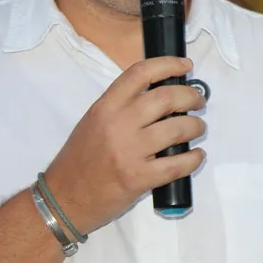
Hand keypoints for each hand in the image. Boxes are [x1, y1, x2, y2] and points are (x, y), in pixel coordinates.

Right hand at [43, 56, 205, 235]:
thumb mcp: (94, 121)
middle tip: (198, 101)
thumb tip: (161, 95)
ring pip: (178, 129)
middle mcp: (118, 124)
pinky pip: (177, 164)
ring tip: (197, 128)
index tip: (185, 66)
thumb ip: (122, 106)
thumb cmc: (80, 158)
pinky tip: (196, 155)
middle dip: (191, 96)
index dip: (168, 64)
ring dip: (196, 126)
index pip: (140, 73)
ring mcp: (130, 152)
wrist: (63, 197)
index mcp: (106, 106)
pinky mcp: (139, 178)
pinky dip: (194, 158)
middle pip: (166, 98)